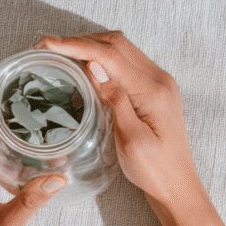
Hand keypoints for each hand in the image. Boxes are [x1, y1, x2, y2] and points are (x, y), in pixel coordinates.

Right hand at [33, 31, 204, 209]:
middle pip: (116, 43)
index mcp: (153, 90)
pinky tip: (85, 70)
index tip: (47, 43)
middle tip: (48, 46)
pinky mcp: (154, 90)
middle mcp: (159, 79)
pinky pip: (126, 62)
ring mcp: (159, 82)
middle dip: (80, 40)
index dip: (76, 44)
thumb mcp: (131, 140)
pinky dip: (102, 58)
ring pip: (121, 49)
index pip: (110, 55)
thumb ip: (115, 100)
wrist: (177, 186)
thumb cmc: (155, 170)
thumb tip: (94, 66)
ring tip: (62, 53)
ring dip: (91, 46)